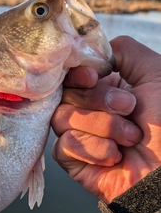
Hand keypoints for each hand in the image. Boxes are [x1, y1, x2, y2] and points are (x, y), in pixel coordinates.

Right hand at [51, 36, 160, 203]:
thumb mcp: (155, 73)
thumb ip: (124, 51)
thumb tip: (94, 52)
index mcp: (105, 88)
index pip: (70, 74)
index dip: (77, 75)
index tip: (93, 78)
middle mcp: (89, 109)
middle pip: (64, 94)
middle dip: (99, 101)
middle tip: (129, 109)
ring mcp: (79, 135)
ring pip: (62, 119)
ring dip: (102, 127)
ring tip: (130, 138)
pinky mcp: (73, 160)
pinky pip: (64, 146)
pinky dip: (94, 149)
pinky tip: (115, 156)